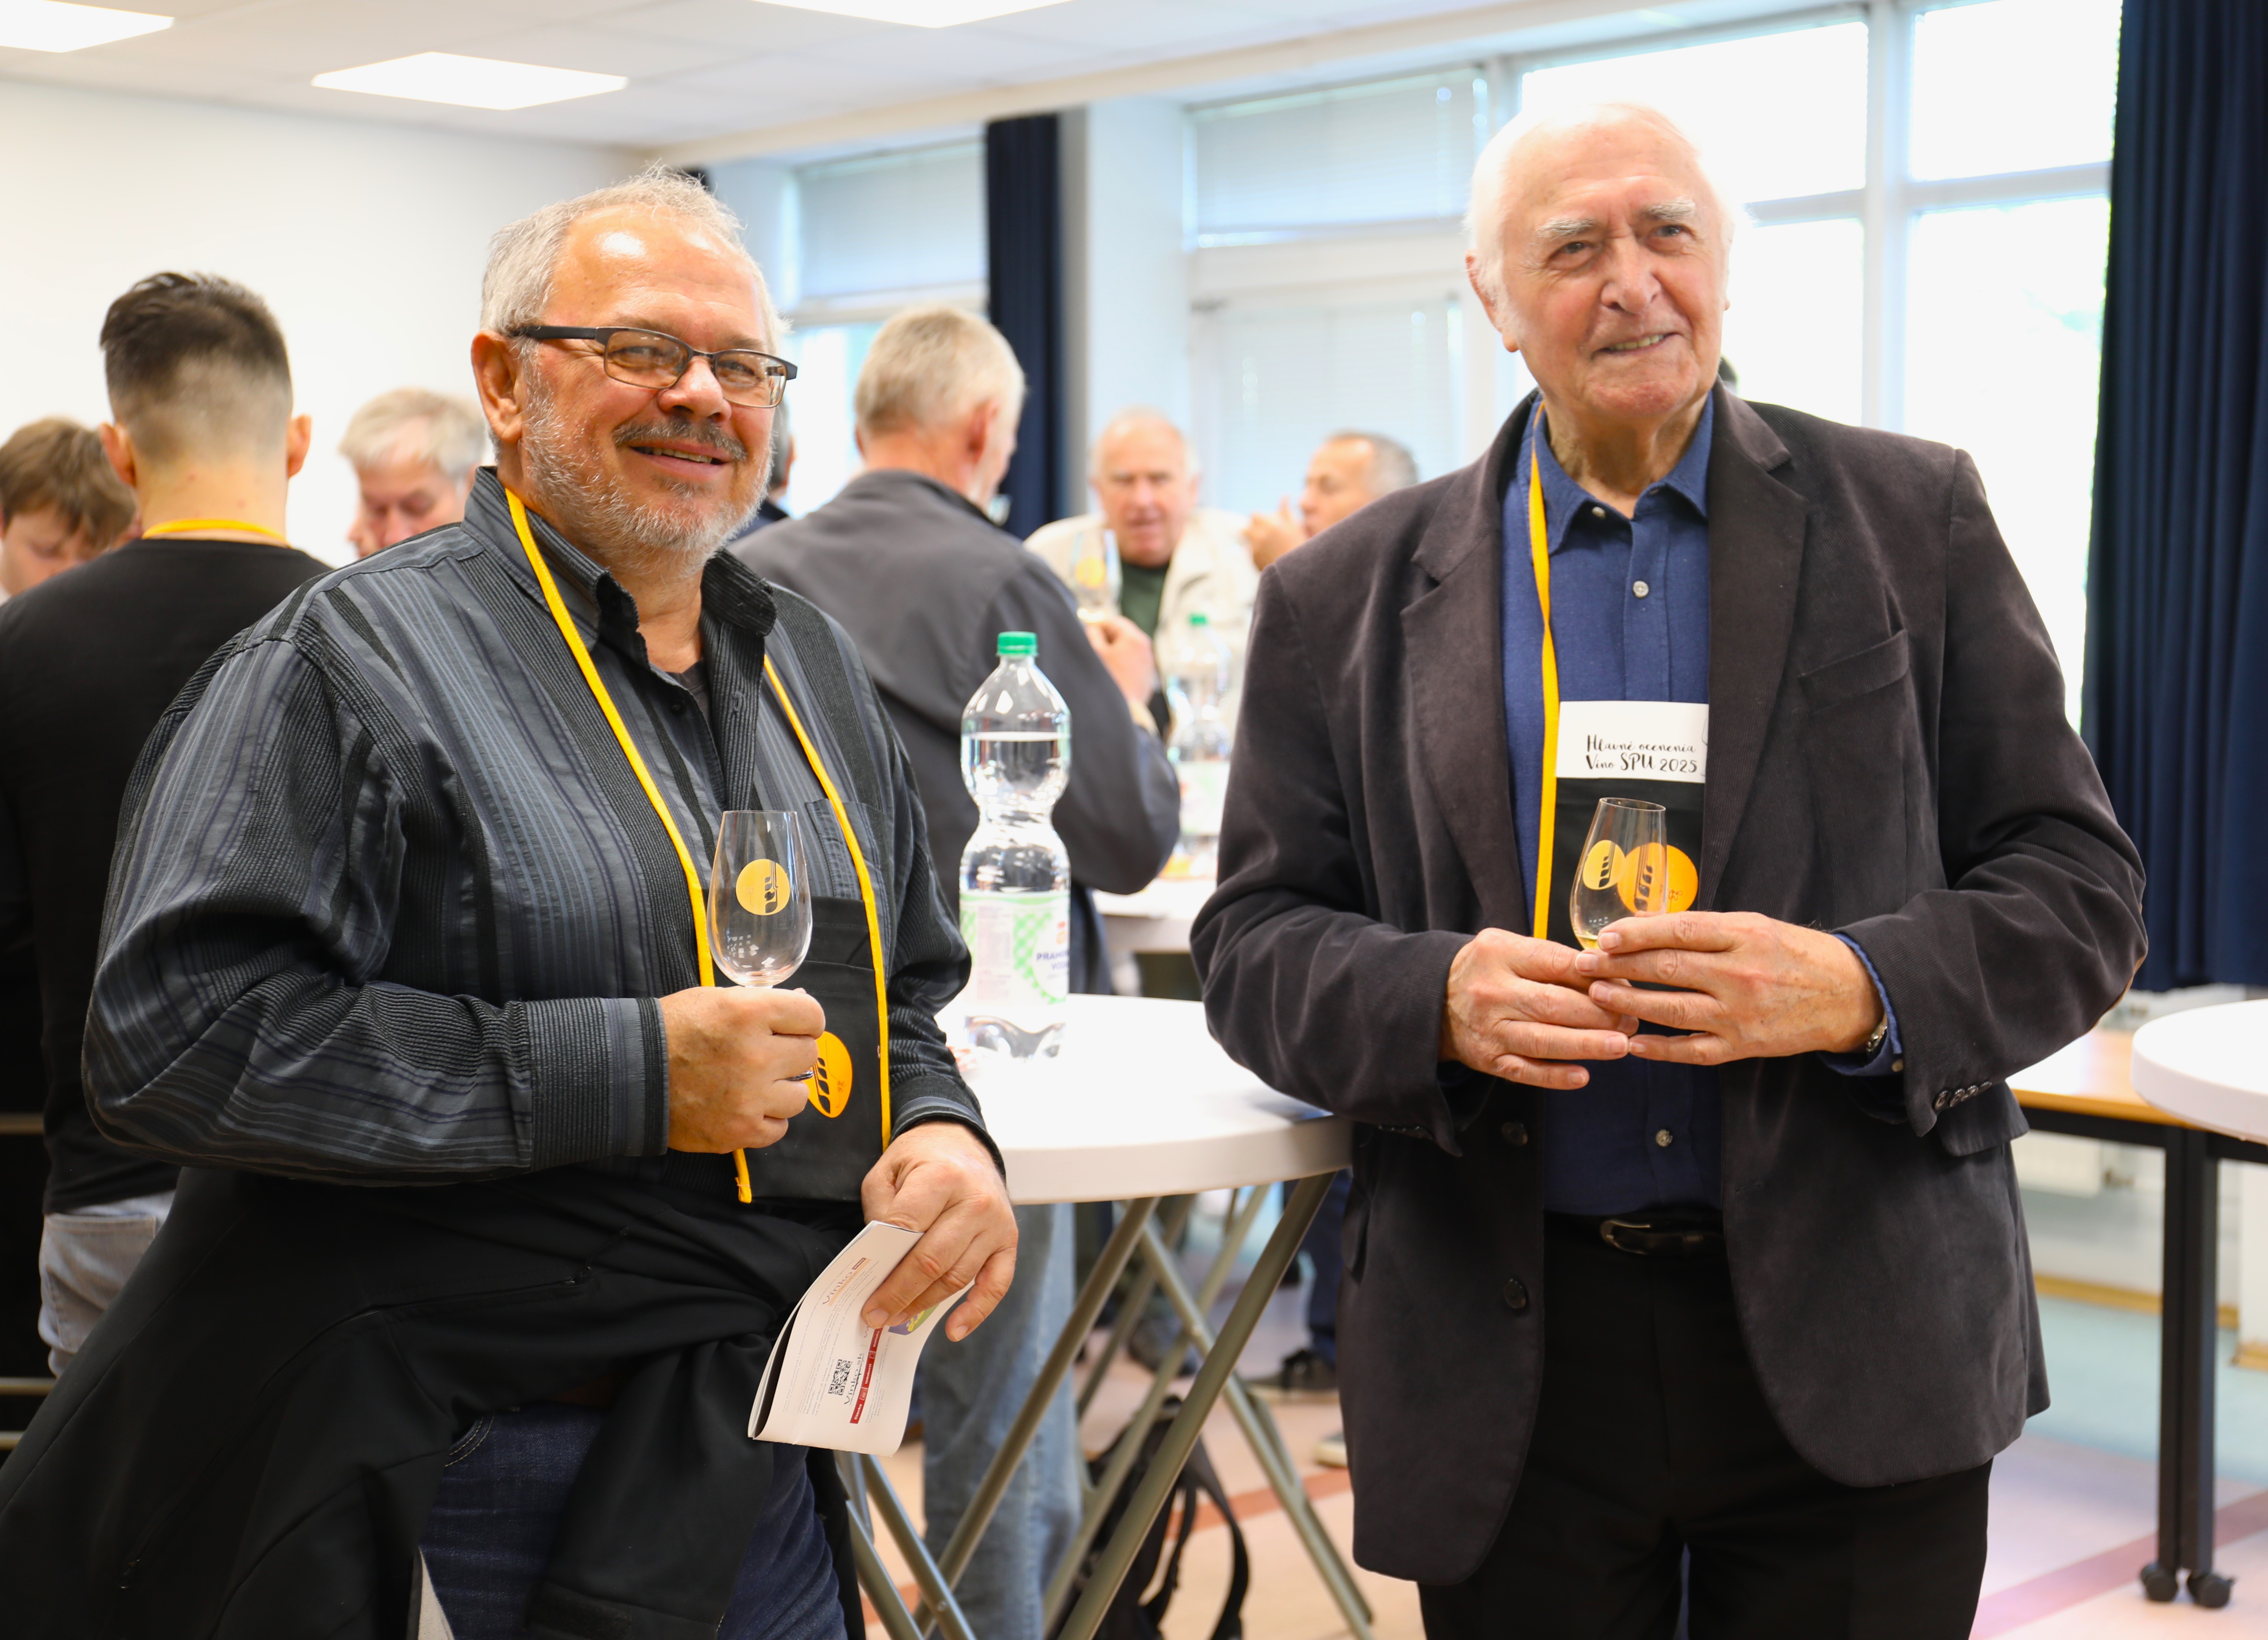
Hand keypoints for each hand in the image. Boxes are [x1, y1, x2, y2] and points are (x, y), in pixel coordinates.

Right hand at [659, 985, 822, 1151]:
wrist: (630, 1073)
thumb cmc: (673, 1030)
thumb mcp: (716, 999)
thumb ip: (761, 1004)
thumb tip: (800, 1007)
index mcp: (749, 1014)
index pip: (812, 1015)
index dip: (805, 1020)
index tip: (794, 1027)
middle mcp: (756, 1056)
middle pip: (808, 1055)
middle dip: (791, 1052)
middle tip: (768, 1054)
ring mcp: (749, 1098)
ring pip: (800, 1096)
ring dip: (782, 1089)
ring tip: (755, 1083)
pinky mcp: (739, 1131)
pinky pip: (779, 1128)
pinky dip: (767, 1119)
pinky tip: (747, 1106)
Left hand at [860, 1121, 1016, 1340]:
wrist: (961, 1141)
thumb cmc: (921, 1159)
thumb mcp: (887, 1171)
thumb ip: (881, 1212)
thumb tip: (877, 1263)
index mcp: (942, 1177)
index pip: (908, 1230)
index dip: (885, 1268)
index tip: (866, 1296)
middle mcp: (975, 1201)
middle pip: (933, 1260)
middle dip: (901, 1294)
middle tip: (876, 1315)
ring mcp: (996, 1223)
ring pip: (958, 1277)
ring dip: (926, 1304)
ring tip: (899, 1318)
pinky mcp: (1007, 1240)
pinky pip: (996, 1283)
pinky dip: (976, 1311)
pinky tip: (954, 1330)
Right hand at [1086, 613, 1158, 706]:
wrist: (1124, 710)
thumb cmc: (1109, 680)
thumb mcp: (1096, 652)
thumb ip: (1093, 634)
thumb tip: (1094, 628)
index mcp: (1134, 638)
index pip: (1114, 621)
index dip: (1098, 624)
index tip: (1087, 630)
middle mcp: (1145, 647)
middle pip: (1123, 633)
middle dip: (1107, 638)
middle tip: (1093, 646)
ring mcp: (1148, 662)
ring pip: (1127, 648)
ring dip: (1114, 651)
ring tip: (1102, 662)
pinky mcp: (1147, 675)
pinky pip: (1132, 662)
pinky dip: (1122, 663)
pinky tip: (1112, 673)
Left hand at [1242, 502, 1303, 569]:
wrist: (1297, 570)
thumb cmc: (1298, 546)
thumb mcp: (1293, 526)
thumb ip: (1285, 511)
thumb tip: (1285, 496)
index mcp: (1270, 526)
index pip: (1254, 516)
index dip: (1257, 518)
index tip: (1261, 521)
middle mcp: (1260, 536)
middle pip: (1246, 528)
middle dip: (1251, 529)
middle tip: (1258, 532)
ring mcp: (1255, 549)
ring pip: (1246, 540)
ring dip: (1251, 540)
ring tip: (1260, 543)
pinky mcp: (1254, 560)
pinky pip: (1250, 552)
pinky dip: (1255, 552)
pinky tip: (1265, 554)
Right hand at [1439, 928, 1637, 1088]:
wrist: (1433, 1000)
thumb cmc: (1485, 970)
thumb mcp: (1509, 947)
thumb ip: (1551, 957)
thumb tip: (1607, 974)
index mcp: (1499, 954)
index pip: (1555, 963)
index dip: (1594, 975)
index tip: (1625, 984)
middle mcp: (1492, 992)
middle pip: (1553, 1004)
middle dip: (1599, 1013)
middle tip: (1631, 1019)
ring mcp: (1489, 1029)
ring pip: (1543, 1040)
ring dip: (1586, 1044)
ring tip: (1622, 1045)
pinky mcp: (1488, 1059)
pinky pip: (1524, 1071)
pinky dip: (1554, 1076)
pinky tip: (1583, 1076)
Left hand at [1573, 912, 1883, 1064]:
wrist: (1847, 994)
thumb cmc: (1793, 953)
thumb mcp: (1753, 925)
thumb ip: (1703, 926)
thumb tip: (1645, 924)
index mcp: (1743, 935)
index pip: (1679, 930)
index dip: (1637, 933)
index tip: (1604, 937)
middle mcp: (1740, 974)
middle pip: (1668, 969)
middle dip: (1618, 967)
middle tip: (1583, 966)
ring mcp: (1741, 1014)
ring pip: (1672, 1011)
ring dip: (1628, 1004)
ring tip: (1597, 996)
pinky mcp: (1744, 1046)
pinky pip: (1693, 1051)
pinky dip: (1659, 1049)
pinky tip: (1632, 1044)